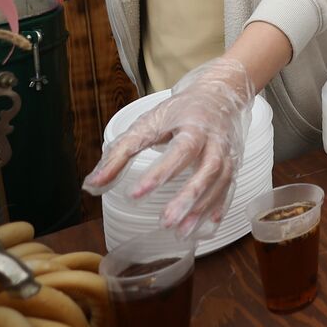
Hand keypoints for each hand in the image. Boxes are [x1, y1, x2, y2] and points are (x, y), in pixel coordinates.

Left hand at [83, 58, 254, 236]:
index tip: (135, 195)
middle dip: (189, 197)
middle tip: (165, 221)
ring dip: (202, 208)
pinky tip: (206, 228)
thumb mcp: (147, 124)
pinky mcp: (233, 164)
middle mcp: (215, 139)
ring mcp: (228, 152)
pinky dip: (218, 208)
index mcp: (194, 125)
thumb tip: (93, 185)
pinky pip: (229, 188)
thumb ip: (121, 153)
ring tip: (181, 232)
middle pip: (209, 168)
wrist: (219, 94)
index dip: (159, 173)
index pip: (180, 150)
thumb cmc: (180, 110)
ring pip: (221, 181)